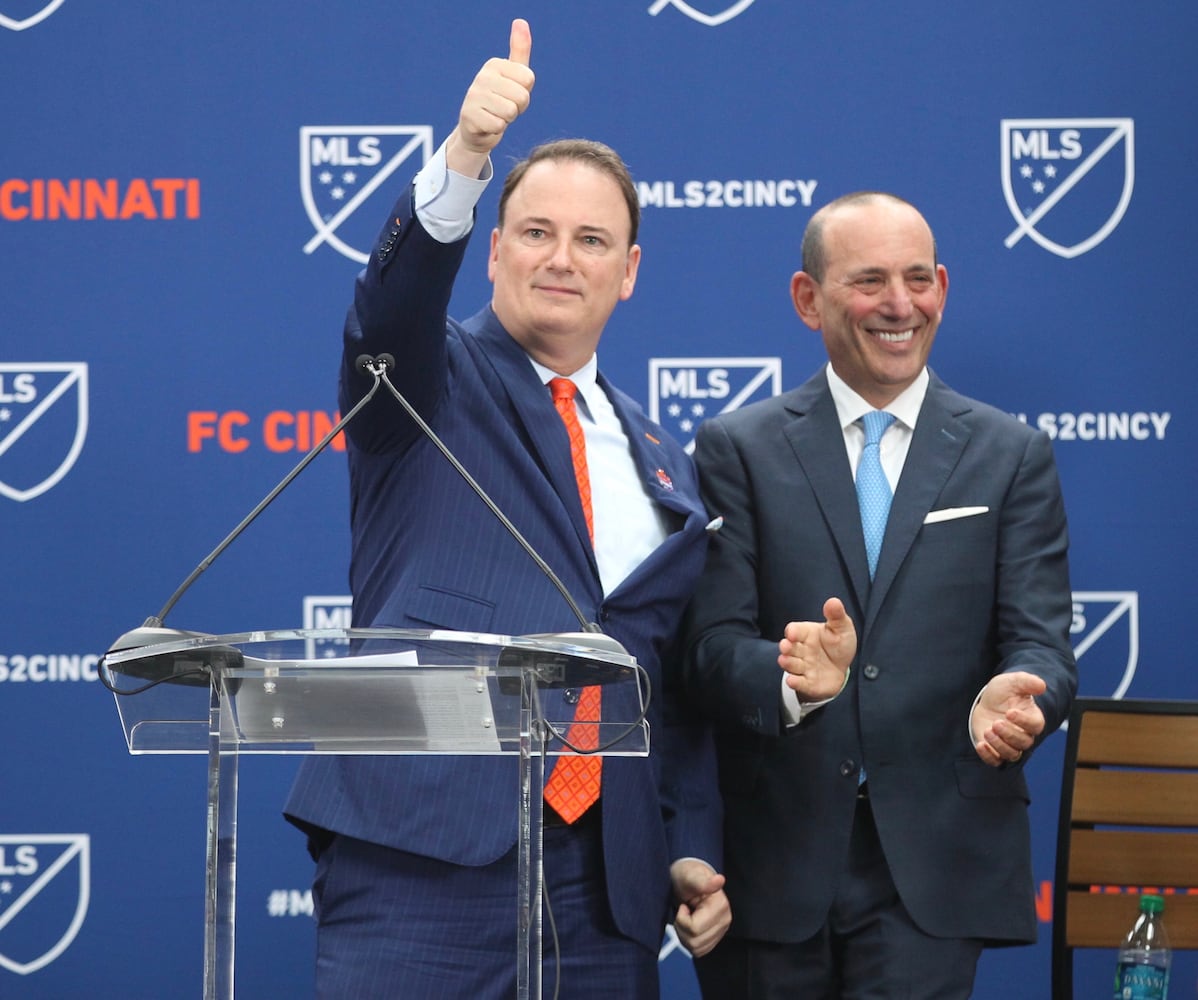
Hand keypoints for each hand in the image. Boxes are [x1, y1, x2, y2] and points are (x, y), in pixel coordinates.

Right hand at [447, 19, 534, 173]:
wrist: (477, 129)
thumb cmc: (500, 100)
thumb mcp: (513, 75)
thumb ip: (520, 50)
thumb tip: (521, 22)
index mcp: (495, 64)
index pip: (528, 79)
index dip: (525, 92)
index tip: (512, 95)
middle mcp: (482, 76)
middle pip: (522, 97)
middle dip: (518, 108)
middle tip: (505, 108)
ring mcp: (473, 96)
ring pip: (510, 112)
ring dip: (507, 119)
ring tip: (496, 115)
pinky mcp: (469, 116)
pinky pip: (498, 126)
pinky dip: (496, 129)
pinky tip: (488, 125)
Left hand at [670, 859, 730, 957]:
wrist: (689, 880)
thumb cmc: (687, 877)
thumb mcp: (690, 877)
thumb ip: (702, 882)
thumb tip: (719, 880)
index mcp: (721, 905)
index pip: (694, 929)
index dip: (682, 919)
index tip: (684, 905)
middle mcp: (725, 920)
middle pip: (694, 942)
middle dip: (681, 928)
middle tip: (682, 911)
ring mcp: (721, 930)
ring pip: (696, 949)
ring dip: (684, 935)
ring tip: (685, 917)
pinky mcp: (715, 938)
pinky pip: (699, 951)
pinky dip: (689, 941)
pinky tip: (689, 925)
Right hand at [777, 597, 855, 701]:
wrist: (842, 668)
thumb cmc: (838, 645)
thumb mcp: (842, 628)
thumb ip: (836, 616)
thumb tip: (833, 601)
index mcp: (806, 634)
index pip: (794, 630)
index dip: (792, 632)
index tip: (792, 633)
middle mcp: (801, 650)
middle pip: (788, 648)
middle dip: (785, 647)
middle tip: (785, 646)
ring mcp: (803, 666)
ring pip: (791, 664)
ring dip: (787, 663)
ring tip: (785, 661)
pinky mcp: (807, 682)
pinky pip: (799, 682)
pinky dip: (795, 682)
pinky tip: (792, 680)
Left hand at [971, 671, 1046, 766]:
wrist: (988, 701)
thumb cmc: (1004, 692)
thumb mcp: (1013, 682)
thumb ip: (1027, 682)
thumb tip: (1042, 685)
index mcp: (1032, 718)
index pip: (1035, 725)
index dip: (1024, 721)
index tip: (1010, 712)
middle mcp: (1024, 734)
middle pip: (1024, 743)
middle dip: (1009, 734)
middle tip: (996, 723)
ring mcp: (1010, 744)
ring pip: (1012, 754)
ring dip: (999, 745)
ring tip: (987, 731)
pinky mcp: (995, 750)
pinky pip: (996, 761)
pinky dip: (989, 756)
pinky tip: (980, 745)